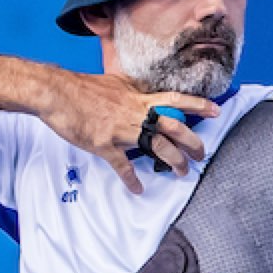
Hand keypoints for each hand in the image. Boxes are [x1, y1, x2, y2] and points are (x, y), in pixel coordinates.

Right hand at [40, 73, 219, 191]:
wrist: (56, 92)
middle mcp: (135, 113)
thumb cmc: (83, 87)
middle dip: (192, 142)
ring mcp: (121, 130)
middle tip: (202, 154)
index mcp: (139, 98)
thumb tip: (146, 94)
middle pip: (174, 127)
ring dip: (173, 162)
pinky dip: (132, 179)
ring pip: (156, 147)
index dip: (198, 105)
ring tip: (183, 172)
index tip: (216, 111)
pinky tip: (138, 188)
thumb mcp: (116, 83)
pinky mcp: (104, 144)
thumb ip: (134, 91)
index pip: (175, 100)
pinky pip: (122, 166)